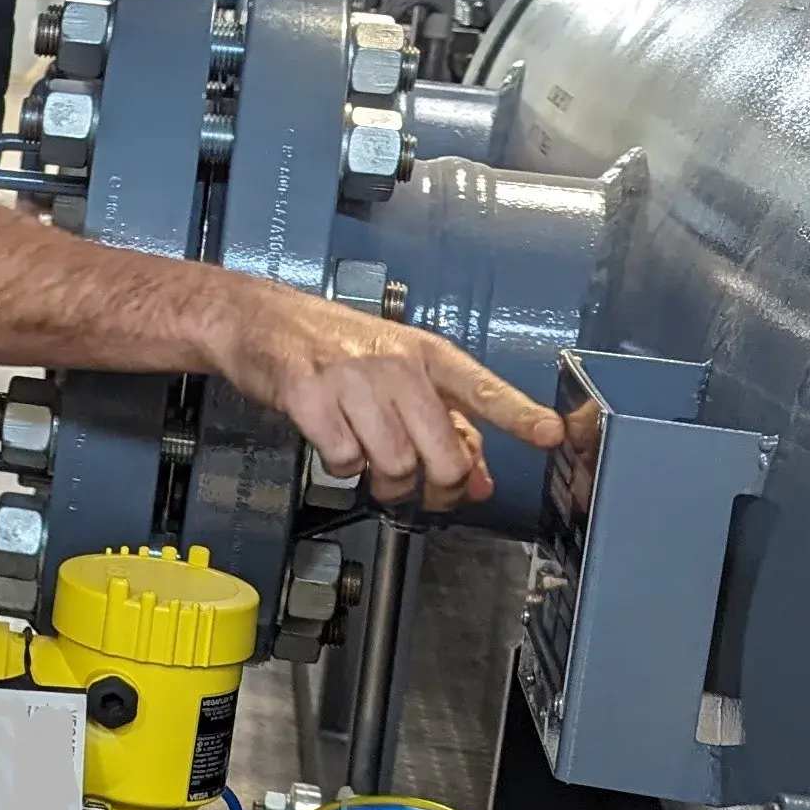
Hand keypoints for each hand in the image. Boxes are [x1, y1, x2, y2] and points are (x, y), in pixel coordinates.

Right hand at [198, 281, 567, 511]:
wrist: (257, 318)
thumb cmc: (331, 346)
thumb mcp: (395, 373)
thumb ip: (443, 426)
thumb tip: (479, 481)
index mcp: (425, 355)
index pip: (483, 388)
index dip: (520, 414)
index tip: (552, 433)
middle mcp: (394, 365)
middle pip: (442, 454)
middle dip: (437, 488)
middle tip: (424, 491)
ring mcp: (352, 380)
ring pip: (395, 466)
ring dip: (385, 483)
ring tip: (372, 465)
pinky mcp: (310, 396)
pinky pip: (344, 462)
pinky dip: (341, 468)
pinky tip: (335, 444)